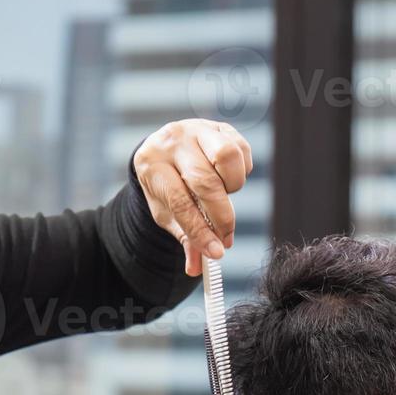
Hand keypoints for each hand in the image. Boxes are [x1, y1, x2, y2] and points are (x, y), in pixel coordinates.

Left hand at [132, 119, 253, 276]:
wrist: (166, 149)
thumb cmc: (167, 185)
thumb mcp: (167, 212)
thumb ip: (185, 238)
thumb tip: (197, 268)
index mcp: (153, 164)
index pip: (180, 202)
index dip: (201, 231)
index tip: (217, 252)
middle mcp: (173, 141)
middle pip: (205, 182)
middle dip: (221, 216)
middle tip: (226, 237)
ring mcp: (198, 129)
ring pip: (227, 158)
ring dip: (232, 186)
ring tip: (222, 194)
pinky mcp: (221, 126)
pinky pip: (242, 150)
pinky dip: (241, 171)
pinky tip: (227, 178)